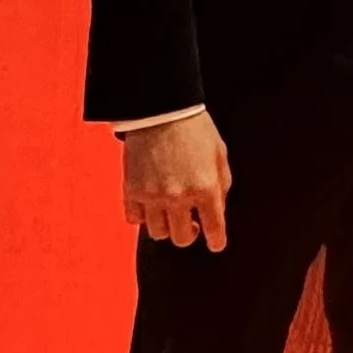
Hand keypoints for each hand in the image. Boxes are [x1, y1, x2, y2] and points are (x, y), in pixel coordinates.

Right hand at [121, 108, 231, 249]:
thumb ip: (221, 186)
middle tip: (191, 222)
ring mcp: (153, 195)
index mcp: (206, 187)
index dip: (216, 241)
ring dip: (166, 225)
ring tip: (169, 211)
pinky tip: (150, 204)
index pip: (214, 229)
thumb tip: (216, 211)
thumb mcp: (220, 155)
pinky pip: (134, 220)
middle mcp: (179, 196)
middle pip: (182, 239)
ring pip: (158, 233)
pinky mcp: (131, 190)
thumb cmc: (194, 129)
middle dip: (190, 233)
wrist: (160, 108)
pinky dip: (142, 216)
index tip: (215, 244)